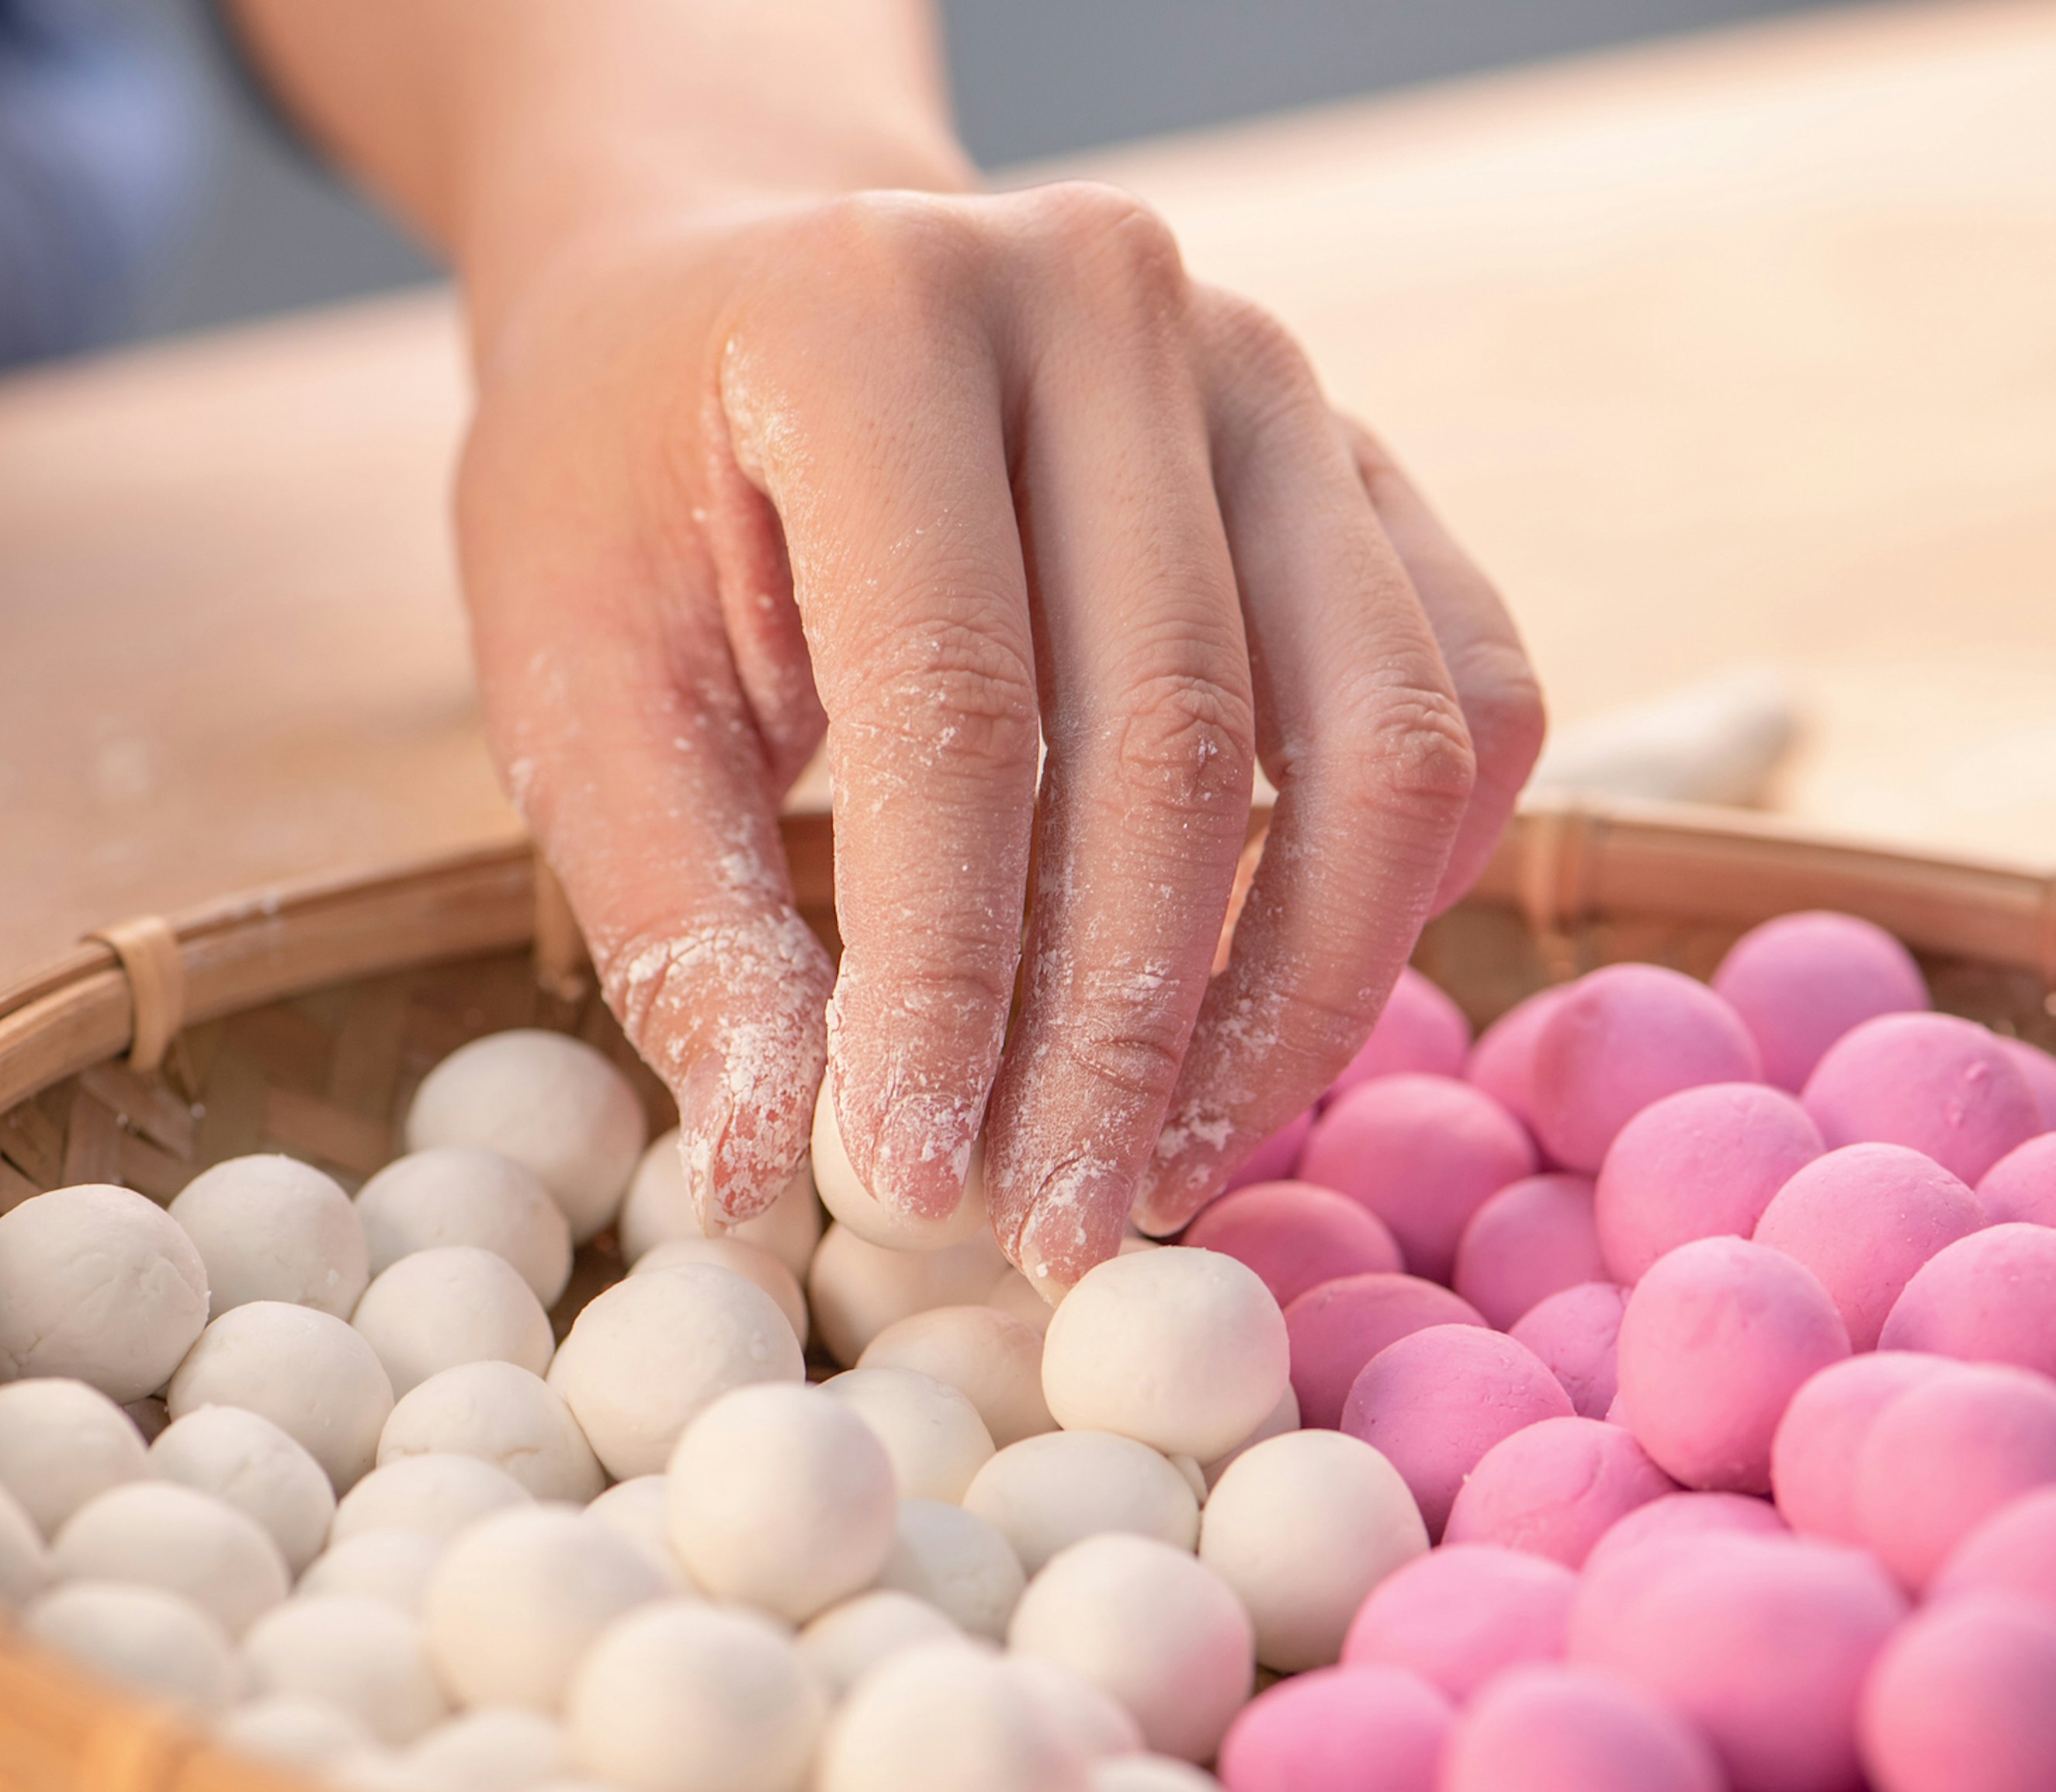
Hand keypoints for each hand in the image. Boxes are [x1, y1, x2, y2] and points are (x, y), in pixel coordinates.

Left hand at [461, 187, 1540, 1285]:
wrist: (737, 291)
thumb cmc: (629, 495)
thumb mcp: (583, 690)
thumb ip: (688, 925)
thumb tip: (782, 1182)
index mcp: (877, 317)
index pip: (957, 709)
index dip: (943, 985)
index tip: (906, 1190)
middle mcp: (1109, 302)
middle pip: (1179, 739)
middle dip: (1114, 1039)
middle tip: (1047, 1236)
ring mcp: (1269, 371)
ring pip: (1381, 736)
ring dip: (1292, 997)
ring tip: (1166, 1170)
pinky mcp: (1363, 457)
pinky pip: (1472, 694)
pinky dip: (1407, 878)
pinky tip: (1284, 1009)